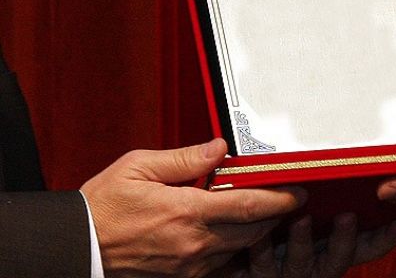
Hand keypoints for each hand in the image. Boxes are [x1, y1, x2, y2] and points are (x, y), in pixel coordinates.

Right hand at [81, 139, 306, 276]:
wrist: (78, 248)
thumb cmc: (103, 207)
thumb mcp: (139, 167)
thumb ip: (185, 158)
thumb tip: (219, 148)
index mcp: (185, 213)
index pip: (248, 206)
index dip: (280, 198)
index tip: (299, 190)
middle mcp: (193, 244)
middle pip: (253, 231)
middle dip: (277, 215)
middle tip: (290, 198)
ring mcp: (190, 265)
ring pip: (241, 248)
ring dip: (259, 230)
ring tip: (267, 211)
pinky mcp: (184, 276)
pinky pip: (223, 262)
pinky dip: (237, 246)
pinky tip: (237, 231)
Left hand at [220, 214, 395, 277]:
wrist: (238, 268)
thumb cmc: (279, 238)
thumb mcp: (311, 221)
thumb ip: (329, 205)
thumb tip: (350, 173)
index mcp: (329, 253)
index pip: (365, 248)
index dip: (386, 238)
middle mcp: (313, 268)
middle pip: (337, 261)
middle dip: (344, 241)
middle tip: (348, 217)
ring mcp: (287, 274)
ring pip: (300, 263)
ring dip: (303, 242)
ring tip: (302, 220)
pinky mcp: (259, 275)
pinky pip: (260, 263)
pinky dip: (261, 246)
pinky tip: (260, 233)